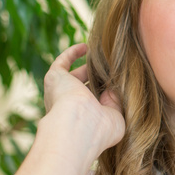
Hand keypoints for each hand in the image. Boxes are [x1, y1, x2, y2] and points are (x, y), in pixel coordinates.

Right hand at [40, 43, 124, 164]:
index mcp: (83, 119)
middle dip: (98, 80)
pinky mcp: (55, 79)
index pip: (95, 105)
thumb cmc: (99, 127)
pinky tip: (85, 47)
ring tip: (104, 57)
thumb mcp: (116, 116)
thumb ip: (117, 101)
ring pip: (74, 76)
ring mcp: (60, 93)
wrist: (78, 123)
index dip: (106, 95)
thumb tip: (117, 85)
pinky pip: (61, 63)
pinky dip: (72, 54)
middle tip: (114, 70)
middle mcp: (69, 108)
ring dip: (87, 67)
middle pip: (85, 90)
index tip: (119, 84)